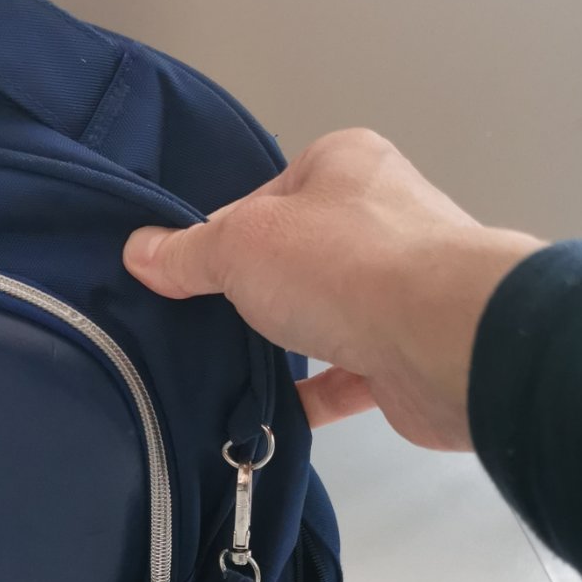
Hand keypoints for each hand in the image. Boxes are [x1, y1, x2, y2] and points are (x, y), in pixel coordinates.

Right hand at [123, 129, 543, 449]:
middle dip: (249, 295)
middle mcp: (377, 217)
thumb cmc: (341, 266)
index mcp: (343, 165)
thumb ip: (187, 253)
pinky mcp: (404, 352)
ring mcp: (397, 288)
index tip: (181, 279)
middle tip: (196, 329)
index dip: (218, 238)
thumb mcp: (240, 246)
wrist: (445, 341)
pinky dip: (306, 397)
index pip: (263, 198)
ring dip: (280, 345)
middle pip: (291, 258)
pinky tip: (263, 416)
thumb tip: (137, 251)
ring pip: (318, 316)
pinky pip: (341, 374)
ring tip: (221, 375)